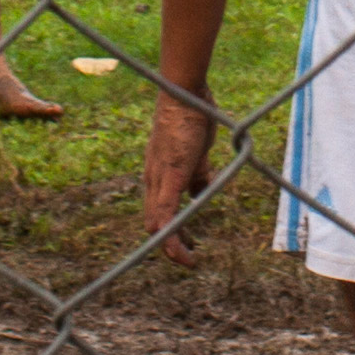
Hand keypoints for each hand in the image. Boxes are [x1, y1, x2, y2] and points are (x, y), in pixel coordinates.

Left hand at [137, 94, 217, 254]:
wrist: (183, 95)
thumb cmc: (190, 120)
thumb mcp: (197, 155)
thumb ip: (198, 177)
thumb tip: (201, 194)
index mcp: (159, 177)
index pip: (157, 213)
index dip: (169, 234)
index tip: (187, 248)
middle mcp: (153, 180)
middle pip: (153, 223)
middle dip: (170, 246)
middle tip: (188, 259)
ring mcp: (159, 178)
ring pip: (156, 222)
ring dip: (171, 245)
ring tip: (187, 259)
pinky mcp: (170, 174)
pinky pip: (166, 210)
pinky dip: (172, 233)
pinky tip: (182, 246)